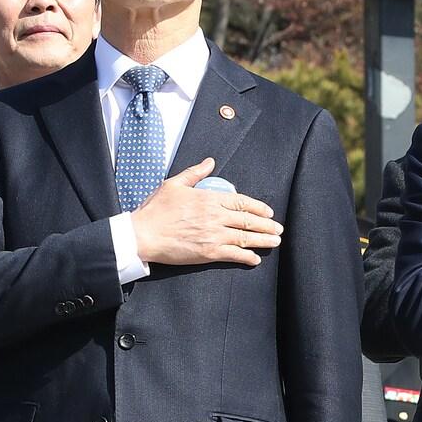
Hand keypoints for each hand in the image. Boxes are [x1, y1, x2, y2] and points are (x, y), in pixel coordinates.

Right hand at [129, 158, 282, 266]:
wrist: (143, 235)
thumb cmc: (155, 210)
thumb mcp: (173, 184)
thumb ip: (195, 173)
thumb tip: (209, 162)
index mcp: (209, 198)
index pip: (242, 202)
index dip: (258, 207)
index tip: (268, 212)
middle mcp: (215, 216)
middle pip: (249, 220)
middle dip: (267, 226)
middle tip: (278, 229)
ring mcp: (214, 235)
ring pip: (245, 238)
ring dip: (263, 240)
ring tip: (274, 242)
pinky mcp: (208, 253)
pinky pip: (234, 255)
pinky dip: (247, 258)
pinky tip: (254, 260)